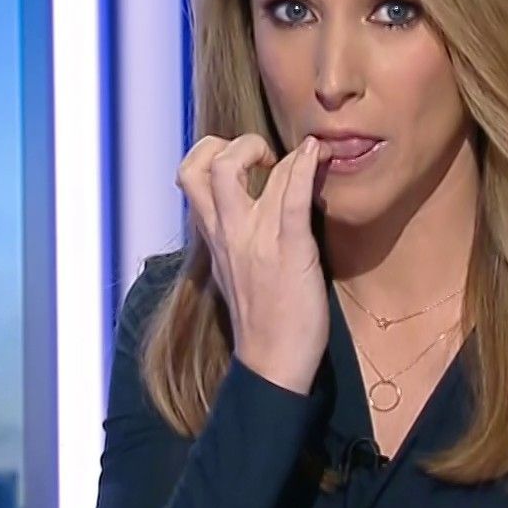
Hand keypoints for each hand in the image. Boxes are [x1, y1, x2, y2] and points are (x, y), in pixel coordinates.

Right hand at [176, 133, 333, 393]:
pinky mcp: (287, 250)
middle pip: (201, 166)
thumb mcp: (235, 269)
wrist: (272, 363)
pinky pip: (288, 198)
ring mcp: (253, 240)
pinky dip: (304, 168)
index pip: (190, 177)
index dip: (212, 154)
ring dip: (269, 150)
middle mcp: (226, 233)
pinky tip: (317, 155)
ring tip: (302, 155)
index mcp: (214, 237)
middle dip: (232, 144)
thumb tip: (250, 205)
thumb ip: (236, 235)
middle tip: (264, 156)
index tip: (244, 162)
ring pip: (234, 172)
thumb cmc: (262, 318)